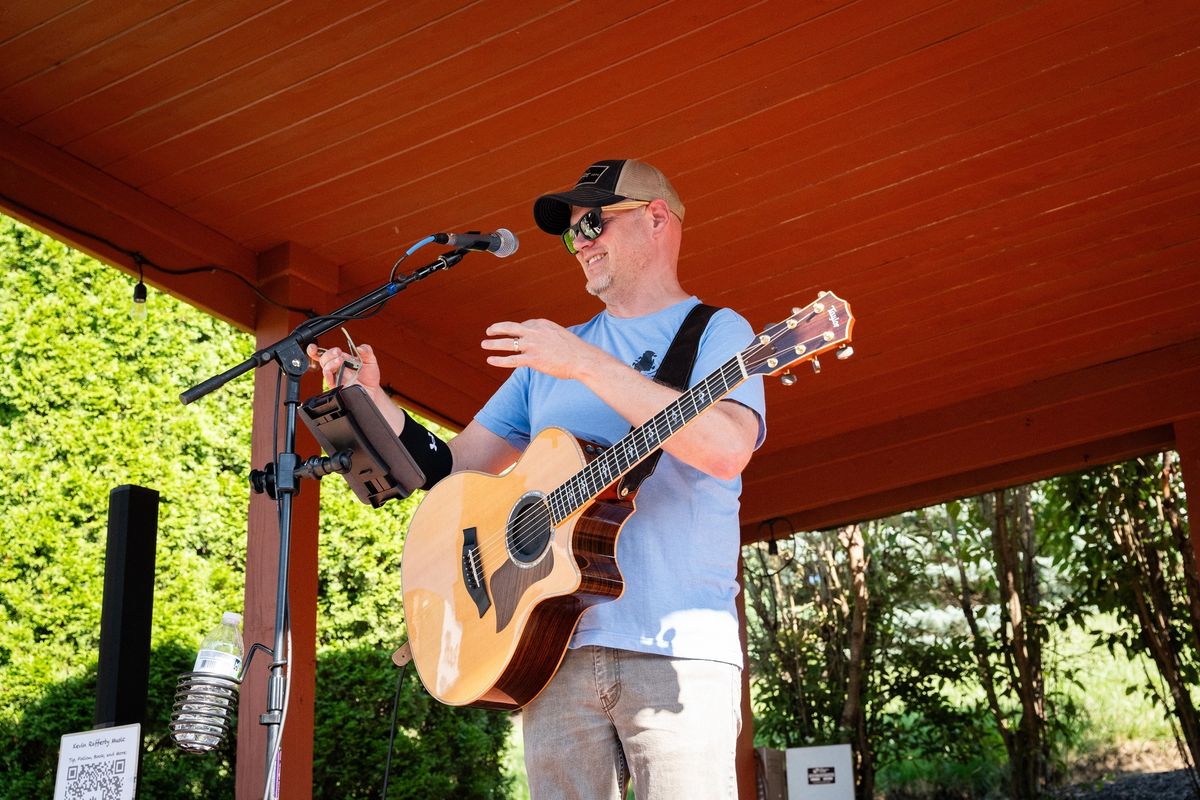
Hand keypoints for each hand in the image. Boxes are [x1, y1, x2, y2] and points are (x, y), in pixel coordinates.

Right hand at [305, 342, 381, 395]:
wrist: (373, 390)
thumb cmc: (369, 375)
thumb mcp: (370, 360)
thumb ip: (366, 351)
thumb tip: (360, 348)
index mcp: (341, 359)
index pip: (325, 353)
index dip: (315, 350)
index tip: (313, 347)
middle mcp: (336, 367)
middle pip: (324, 359)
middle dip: (329, 354)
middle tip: (338, 352)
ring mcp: (336, 377)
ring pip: (325, 369)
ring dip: (330, 363)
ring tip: (340, 360)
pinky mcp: (338, 386)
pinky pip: (329, 380)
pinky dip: (328, 375)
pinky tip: (332, 371)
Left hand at [482, 319, 608, 380]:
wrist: (582, 358)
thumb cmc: (574, 350)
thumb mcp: (560, 336)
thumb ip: (547, 336)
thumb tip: (541, 343)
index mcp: (542, 324)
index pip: (524, 324)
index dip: (517, 330)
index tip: (514, 335)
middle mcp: (534, 332)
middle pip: (510, 327)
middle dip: (497, 328)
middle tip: (488, 331)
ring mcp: (532, 345)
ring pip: (507, 343)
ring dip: (493, 343)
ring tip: (484, 345)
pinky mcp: (532, 359)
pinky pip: (511, 359)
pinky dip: (499, 360)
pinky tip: (490, 360)